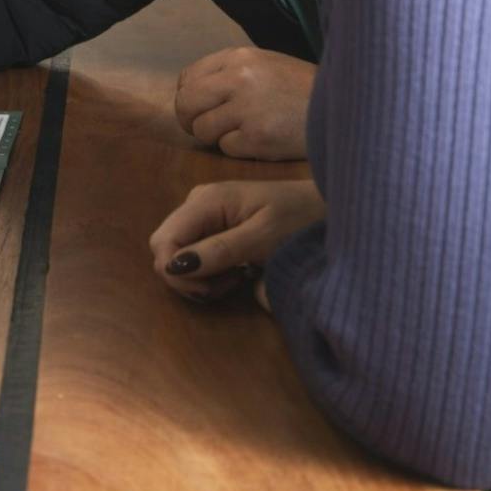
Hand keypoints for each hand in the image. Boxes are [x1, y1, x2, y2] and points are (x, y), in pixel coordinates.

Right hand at [148, 179, 324, 301]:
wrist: (327, 207)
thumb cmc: (299, 218)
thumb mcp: (262, 237)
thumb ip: (219, 250)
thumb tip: (174, 266)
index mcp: (205, 200)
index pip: (163, 241)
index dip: (174, 272)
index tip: (208, 290)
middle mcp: (197, 203)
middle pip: (166, 248)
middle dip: (187, 277)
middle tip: (225, 286)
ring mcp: (205, 214)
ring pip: (178, 254)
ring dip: (200, 277)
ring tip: (236, 280)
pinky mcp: (215, 226)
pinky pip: (195, 254)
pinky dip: (209, 272)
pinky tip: (236, 273)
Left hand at [173, 47, 315, 159]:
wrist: (346, 109)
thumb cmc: (301, 89)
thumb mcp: (265, 65)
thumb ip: (229, 73)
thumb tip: (191, 91)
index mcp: (238, 56)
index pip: (188, 78)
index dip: (189, 97)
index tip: (201, 108)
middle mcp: (238, 78)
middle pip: (185, 104)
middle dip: (191, 120)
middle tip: (208, 128)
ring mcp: (246, 108)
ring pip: (202, 129)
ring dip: (217, 136)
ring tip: (244, 131)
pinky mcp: (257, 137)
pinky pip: (226, 148)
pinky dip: (239, 149)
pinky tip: (261, 140)